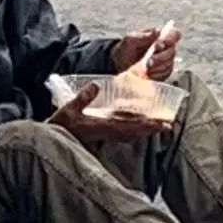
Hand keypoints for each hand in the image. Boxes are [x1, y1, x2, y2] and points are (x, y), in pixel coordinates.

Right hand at [49, 82, 168, 145]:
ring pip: (131, 133)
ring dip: (145, 130)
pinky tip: (140, 127)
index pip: (129, 126)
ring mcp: (106, 135)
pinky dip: (135, 130)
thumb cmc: (61, 124)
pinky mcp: (103, 135)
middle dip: (151, 128)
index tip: (160, 123)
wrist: (54, 138)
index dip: (146, 125)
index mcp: (103, 126)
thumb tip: (96, 84)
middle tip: (168, 125)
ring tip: (160, 126)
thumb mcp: (69, 108)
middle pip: (135, 131)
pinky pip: (124, 133)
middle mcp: (108, 132)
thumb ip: (83, 97)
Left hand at [112, 26, 182, 80]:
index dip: (171, 39)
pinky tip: (148, 74)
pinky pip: (165, 74)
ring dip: (158, 68)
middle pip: (172, 52)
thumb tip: (157, 31)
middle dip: (161, 58)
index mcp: (159, 37)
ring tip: (146, 68)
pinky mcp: (162, 73)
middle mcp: (164, 49)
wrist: (118, 65)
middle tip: (149, 62)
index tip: (159, 45)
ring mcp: (164, 62)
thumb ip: (143, 36)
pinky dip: (157, 75)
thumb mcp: (130, 40)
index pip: (174, 34)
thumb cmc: (125, 49)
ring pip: (169, 64)